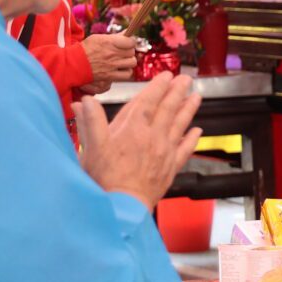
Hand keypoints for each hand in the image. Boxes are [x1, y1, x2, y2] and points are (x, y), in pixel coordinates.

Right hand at [77, 75, 202, 209]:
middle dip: (177, 91)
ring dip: (188, 109)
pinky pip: (185, 149)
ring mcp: (165, 152)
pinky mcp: (171, 167)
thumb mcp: (91, 147)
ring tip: (196, 96)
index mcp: (133, 129)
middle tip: (186, 79)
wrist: (123, 205)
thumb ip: (90, 122)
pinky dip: (192, 139)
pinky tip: (198, 131)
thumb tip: (83, 102)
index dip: (157, 86)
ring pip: (180, 125)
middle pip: (168, 109)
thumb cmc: (105, 178)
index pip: (148, 101)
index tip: (166, 75)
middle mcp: (153, 137)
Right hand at [82, 34, 136, 88]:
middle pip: (132, 51)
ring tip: (123, 60)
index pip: (131, 41)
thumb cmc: (85, 49)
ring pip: (132, 62)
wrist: (74, 64)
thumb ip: (114, 37)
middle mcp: (112, 53)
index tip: (127, 42)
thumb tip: (126, 33)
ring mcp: (112, 65)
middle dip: (129, 51)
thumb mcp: (98, 38)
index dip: (130, 41)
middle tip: (123, 51)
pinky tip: (121, 69)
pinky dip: (126, 72)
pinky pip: (127, 74)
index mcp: (109, 42)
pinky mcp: (110, 76)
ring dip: (129, 61)